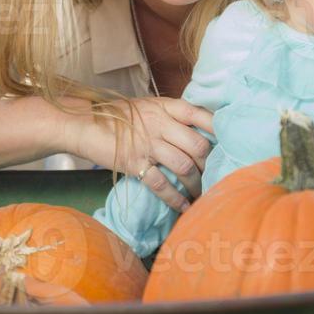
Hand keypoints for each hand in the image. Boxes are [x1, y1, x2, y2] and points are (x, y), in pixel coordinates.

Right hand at [60, 96, 213, 212]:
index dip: (219, 130)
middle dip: (210, 165)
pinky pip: (161, 184)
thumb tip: (201, 130)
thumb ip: (171, 115)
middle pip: (198, 145)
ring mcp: (147, 144)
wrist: (83, 123)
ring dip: (196, 184)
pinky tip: (182, 206)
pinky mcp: (134, 163)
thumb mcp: (148, 107)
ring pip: (184, 166)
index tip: (231, 144)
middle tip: (215, 175)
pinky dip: (174, 198)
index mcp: (165, 106)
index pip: (201, 115)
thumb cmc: (118, 116)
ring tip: (200, 192)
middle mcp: (159, 123)